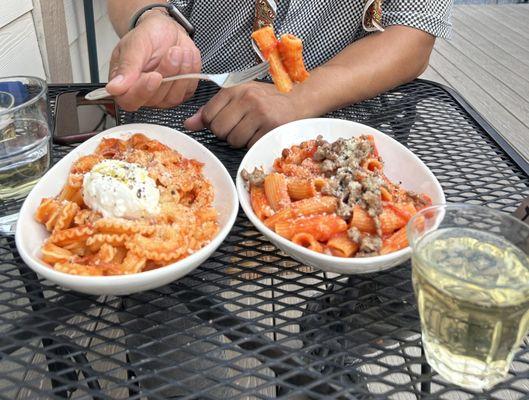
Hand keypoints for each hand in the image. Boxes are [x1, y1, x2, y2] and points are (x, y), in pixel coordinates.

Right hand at [106, 12, 200, 110]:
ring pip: (174, 97)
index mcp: (125, 84)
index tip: (154, 76)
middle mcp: (144, 95)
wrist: (168, 30)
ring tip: (179, 51)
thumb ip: (126, 67)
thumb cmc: (148, 36)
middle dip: (167, 72)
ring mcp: (163, 97)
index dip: (143, 91)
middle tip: (172, 52)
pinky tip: (186, 57)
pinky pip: (188, 89)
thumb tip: (114, 88)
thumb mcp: (135, 45)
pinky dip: (191, 71)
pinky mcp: (181, 93)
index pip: (130, 101)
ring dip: (181, 71)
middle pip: (155, 98)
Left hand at [184, 82, 305, 147]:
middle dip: (227, 134)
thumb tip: (188, 125)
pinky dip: (254, 145)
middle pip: (219, 130)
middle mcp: (247, 99)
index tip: (226, 122)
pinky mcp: (272, 128)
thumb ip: (211, 110)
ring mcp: (260, 113)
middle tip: (241, 127)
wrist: (299, 100)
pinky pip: (250, 146)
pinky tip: (261, 134)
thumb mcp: (238, 97)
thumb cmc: (267, 100)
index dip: (214, 124)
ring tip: (252, 130)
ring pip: (234, 140)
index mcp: (235, 89)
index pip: (208, 114)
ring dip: (241, 141)